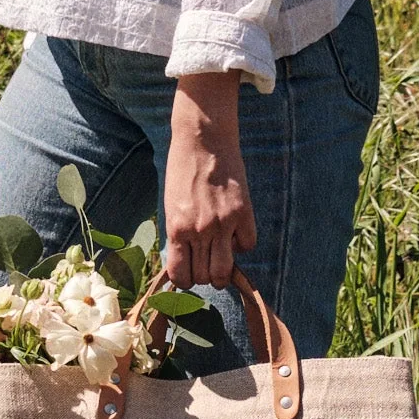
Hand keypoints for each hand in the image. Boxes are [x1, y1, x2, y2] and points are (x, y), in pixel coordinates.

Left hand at [164, 73, 255, 287]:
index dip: (185, 279)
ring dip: (224, 269)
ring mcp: (223, 223)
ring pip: (226, 270)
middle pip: (205, 277)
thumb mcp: (170, 205)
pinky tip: (235, 232)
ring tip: (221, 254)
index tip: (188, 272)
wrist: (203, 139)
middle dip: (205, 275)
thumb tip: (187, 260)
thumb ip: (178, 234)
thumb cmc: (181, 170)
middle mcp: (200, 230)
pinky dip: (242, 244)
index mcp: (176, 229)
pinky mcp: (244, 212)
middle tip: (205, 261)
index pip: (181, 276)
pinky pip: (248, 245)